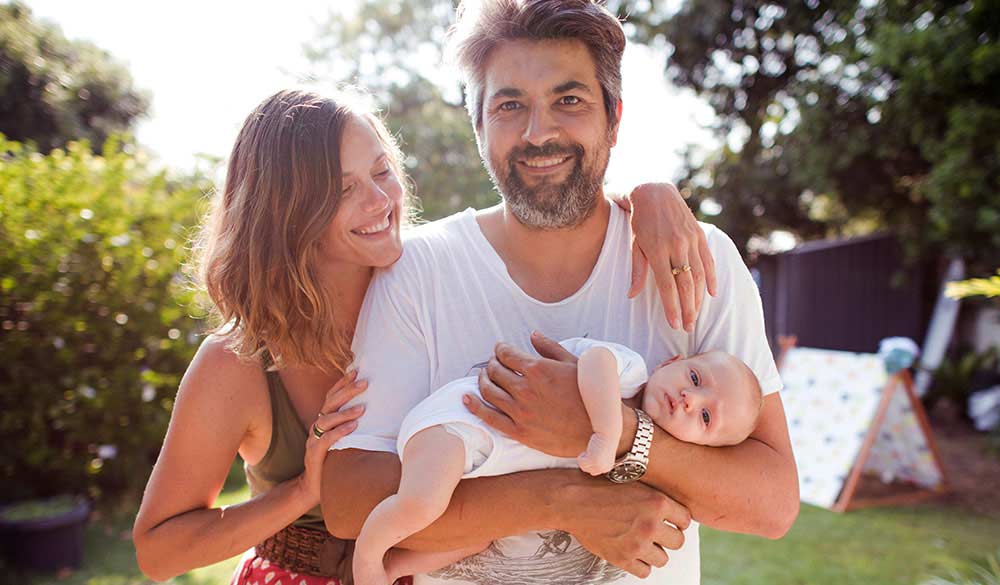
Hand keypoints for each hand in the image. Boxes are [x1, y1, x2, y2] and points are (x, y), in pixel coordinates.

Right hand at [298, 370, 366, 503]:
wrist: (314, 487)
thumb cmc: (334, 461)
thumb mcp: (346, 440)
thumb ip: (355, 426)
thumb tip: (380, 413)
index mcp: (324, 420)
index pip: (332, 396)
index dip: (342, 382)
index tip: (356, 370)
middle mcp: (317, 426)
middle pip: (330, 403)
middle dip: (347, 391)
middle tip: (365, 382)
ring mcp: (313, 439)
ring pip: (326, 419)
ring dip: (345, 412)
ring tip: (363, 408)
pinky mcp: (314, 454)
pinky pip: (325, 440)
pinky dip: (339, 432)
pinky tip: (354, 427)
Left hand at [465, 331, 590, 457]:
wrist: (599, 430)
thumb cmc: (589, 395)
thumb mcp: (574, 364)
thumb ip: (550, 347)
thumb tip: (532, 334)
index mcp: (539, 369)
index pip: (507, 354)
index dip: (500, 349)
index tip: (500, 349)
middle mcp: (526, 389)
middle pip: (495, 370)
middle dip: (492, 363)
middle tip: (493, 362)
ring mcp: (521, 411)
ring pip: (489, 390)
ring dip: (482, 380)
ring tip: (484, 376)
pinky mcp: (519, 431)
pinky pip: (489, 416)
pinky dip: (474, 405)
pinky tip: (466, 398)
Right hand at [560, 473, 689, 577]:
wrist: (572, 500)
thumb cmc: (599, 487)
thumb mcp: (633, 482)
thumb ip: (654, 496)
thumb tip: (671, 509)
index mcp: (657, 502)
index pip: (685, 520)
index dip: (678, 521)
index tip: (669, 521)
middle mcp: (651, 524)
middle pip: (678, 542)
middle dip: (669, 537)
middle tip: (656, 533)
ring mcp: (637, 543)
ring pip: (663, 559)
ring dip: (655, 552)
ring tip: (643, 543)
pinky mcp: (622, 558)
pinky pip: (644, 571)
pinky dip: (641, 564)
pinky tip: (633, 552)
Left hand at [613, 183, 716, 331]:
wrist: (654, 191)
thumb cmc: (639, 220)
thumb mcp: (634, 244)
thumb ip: (637, 270)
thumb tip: (632, 295)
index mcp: (658, 250)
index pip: (667, 286)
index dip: (672, 307)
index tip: (674, 324)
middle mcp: (677, 246)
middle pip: (686, 284)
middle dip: (688, 309)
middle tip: (687, 327)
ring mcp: (690, 240)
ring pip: (700, 275)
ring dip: (699, 299)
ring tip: (696, 316)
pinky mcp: (700, 234)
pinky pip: (709, 260)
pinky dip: (712, 278)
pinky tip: (712, 294)